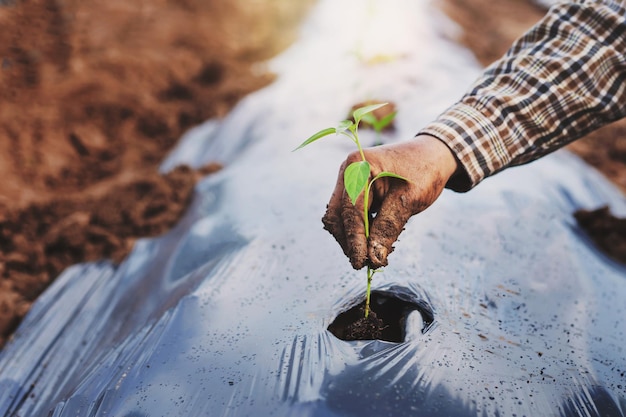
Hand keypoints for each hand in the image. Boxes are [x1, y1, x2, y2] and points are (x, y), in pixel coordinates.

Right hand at [322, 135, 458, 268]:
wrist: (432, 155)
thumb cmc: (424, 171)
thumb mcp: (409, 200)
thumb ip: (388, 227)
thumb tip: (374, 257)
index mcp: (358, 166)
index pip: (350, 210)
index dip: (354, 240)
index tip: (361, 263)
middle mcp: (348, 171)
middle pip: (337, 215)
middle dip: (349, 241)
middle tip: (366, 264)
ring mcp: (349, 180)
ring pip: (340, 218)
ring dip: (353, 238)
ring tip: (373, 255)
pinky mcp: (354, 190)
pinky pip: (349, 215)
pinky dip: (359, 231)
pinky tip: (374, 242)